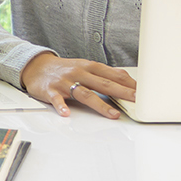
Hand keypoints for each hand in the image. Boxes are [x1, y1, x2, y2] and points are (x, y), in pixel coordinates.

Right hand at [20, 52, 135, 118]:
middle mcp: (78, 73)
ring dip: (100, 104)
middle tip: (137, 100)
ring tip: (112, 114)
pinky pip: (56, 99)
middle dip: (122, 92)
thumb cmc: (64, 69)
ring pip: (84, 93)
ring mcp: (64, 82)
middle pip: (103, 84)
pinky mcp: (50, 90)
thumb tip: (127, 80)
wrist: (36, 66)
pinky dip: (61, 106)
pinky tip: (67, 113)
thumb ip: (104, 74)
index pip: (113, 75)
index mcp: (89, 67)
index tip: (144, 92)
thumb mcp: (85, 66)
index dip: (129, 83)